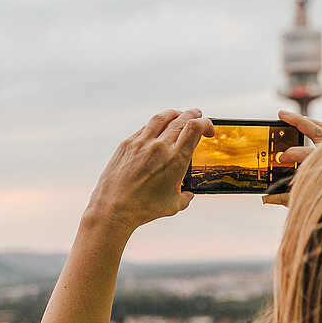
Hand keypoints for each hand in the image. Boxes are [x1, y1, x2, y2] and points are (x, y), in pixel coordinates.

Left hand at [85, 108, 213, 234]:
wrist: (113, 208)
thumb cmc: (143, 209)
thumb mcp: (172, 205)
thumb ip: (184, 197)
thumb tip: (187, 195)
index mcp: (176, 160)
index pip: (195, 128)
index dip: (206, 123)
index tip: (208, 129)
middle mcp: (159, 147)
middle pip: (181, 118)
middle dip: (194, 115)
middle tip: (198, 116)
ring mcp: (141, 143)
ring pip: (162, 117)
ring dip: (174, 114)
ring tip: (179, 115)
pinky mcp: (127, 144)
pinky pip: (145, 127)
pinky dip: (155, 125)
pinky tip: (157, 129)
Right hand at [261, 110, 321, 206]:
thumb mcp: (305, 201)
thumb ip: (284, 198)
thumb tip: (266, 198)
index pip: (304, 154)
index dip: (289, 154)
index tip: (280, 158)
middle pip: (316, 129)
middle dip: (297, 120)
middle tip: (281, 114)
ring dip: (308, 121)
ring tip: (294, 118)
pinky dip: (320, 128)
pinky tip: (310, 128)